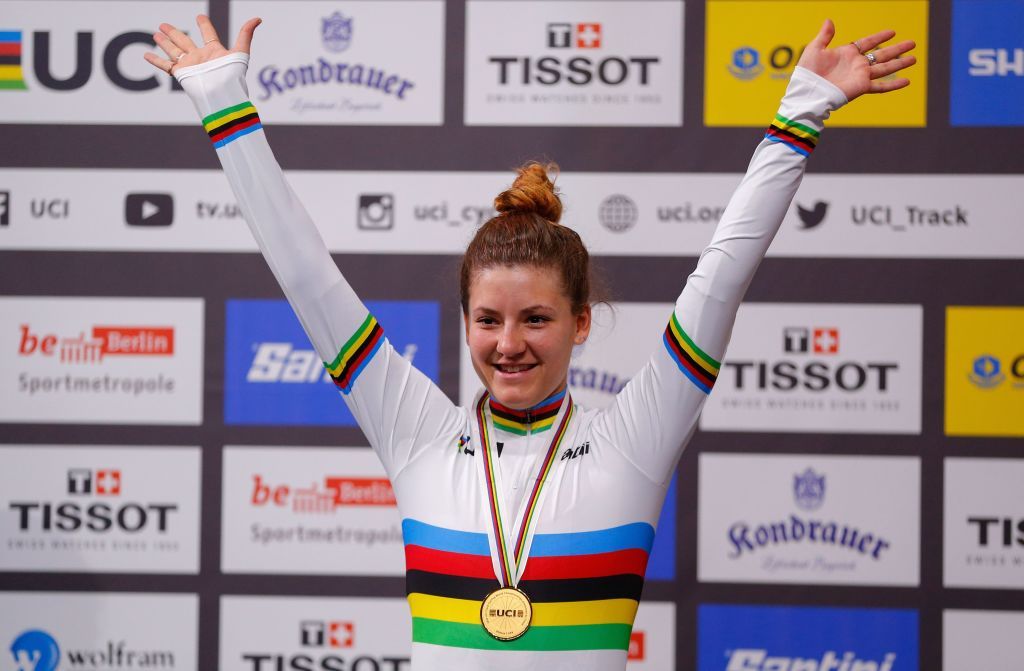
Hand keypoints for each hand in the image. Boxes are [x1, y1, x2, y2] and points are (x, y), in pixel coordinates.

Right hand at [143, 14, 260, 75]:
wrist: (222, 95)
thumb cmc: (233, 76)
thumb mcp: (241, 52)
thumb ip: (246, 34)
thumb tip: (258, 18)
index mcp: (214, 51)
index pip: (208, 34)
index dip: (204, 25)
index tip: (199, 17)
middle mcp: (200, 57)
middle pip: (184, 41)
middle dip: (174, 33)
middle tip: (163, 24)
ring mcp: (190, 65)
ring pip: (173, 50)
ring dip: (164, 42)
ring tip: (156, 33)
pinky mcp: (181, 73)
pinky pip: (165, 65)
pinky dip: (155, 60)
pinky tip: (146, 55)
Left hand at [797, 19, 915, 100]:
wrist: (808, 92)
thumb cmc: (808, 72)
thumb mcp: (815, 49)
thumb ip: (824, 36)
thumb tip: (829, 20)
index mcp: (847, 54)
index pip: (867, 42)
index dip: (879, 37)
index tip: (892, 32)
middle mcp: (857, 64)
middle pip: (881, 54)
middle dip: (897, 49)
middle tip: (912, 43)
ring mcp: (861, 76)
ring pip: (885, 68)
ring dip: (900, 63)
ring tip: (914, 58)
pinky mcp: (861, 87)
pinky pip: (881, 86)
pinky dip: (894, 84)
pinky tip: (907, 81)